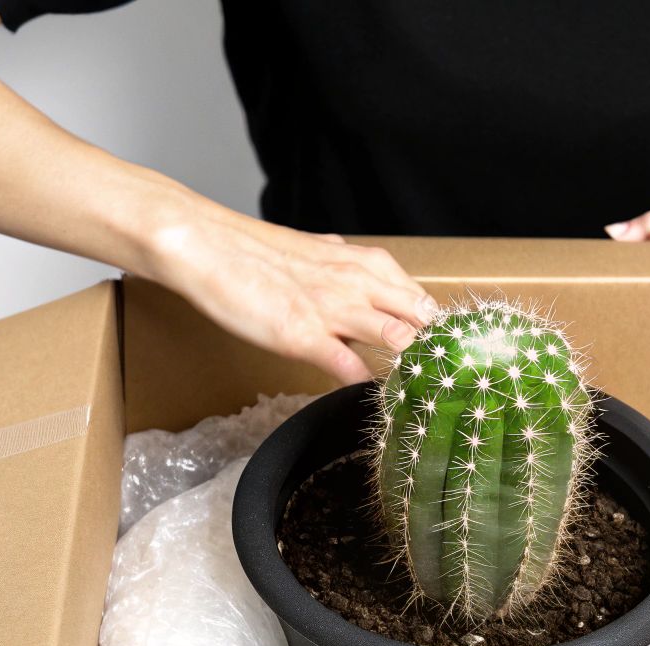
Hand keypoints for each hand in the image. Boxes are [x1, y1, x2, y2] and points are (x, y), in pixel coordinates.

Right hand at [143, 200, 437, 382]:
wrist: (207, 245)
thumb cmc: (254, 250)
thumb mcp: (315, 251)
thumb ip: (344, 265)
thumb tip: (360, 270)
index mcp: (366, 264)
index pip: (422, 301)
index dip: (435, 331)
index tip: (441, 355)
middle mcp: (358, 284)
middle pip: (422, 322)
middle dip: (436, 352)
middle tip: (437, 380)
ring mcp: (333, 311)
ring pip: (398, 340)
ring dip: (409, 368)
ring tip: (413, 392)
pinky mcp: (304, 336)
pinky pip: (350, 367)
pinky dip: (366, 385)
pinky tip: (371, 397)